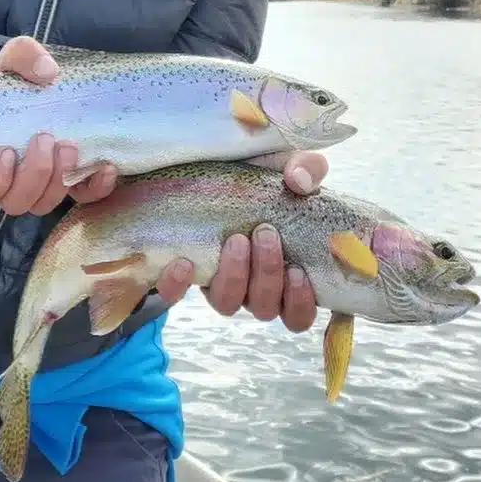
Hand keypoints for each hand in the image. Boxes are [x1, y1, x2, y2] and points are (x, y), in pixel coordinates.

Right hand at [0, 36, 117, 214]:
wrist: (49, 83)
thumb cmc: (22, 77)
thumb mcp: (17, 58)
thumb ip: (24, 57)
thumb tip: (47, 72)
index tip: (6, 152)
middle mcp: (11, 180)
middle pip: (15, 202)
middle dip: (33, 175)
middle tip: (46, 139)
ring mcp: (42, 184)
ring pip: (43, 205)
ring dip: (57, 182)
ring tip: (70, 145)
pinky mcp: (73, 182)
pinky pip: (84, 198)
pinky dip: (95, 188)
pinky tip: (106, 166)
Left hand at [155, 151, 329, 332]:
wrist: (209, 173)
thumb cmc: (259, 178)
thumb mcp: (286, 167)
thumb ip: (306, 169)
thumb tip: (299, 181)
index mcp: (284, 274)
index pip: (297, 314)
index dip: (299, 303)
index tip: (298, 271)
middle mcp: (252, 287)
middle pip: (263, 307)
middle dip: (267, 273)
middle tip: (264, 232)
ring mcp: (217, 282)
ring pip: (227, 304)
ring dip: (234, 276)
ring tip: (236, 240)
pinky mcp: (183, 274)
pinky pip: (174, 294)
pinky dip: (178, 284)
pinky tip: (184, 262)